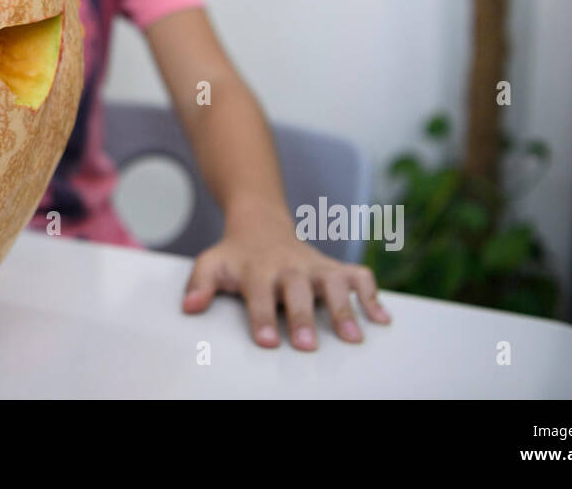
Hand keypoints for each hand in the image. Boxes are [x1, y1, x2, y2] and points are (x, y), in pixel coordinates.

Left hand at [182, 222, 390, 349]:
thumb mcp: (211, 264)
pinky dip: (372, 295)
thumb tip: (189, 306)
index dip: (261, 317)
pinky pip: (359, 276)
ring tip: (353, 338)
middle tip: (307, 346)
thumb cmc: (236, 256)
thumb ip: (199, 284)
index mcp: (257, 269)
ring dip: (345, 307)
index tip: (266, 342)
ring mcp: (314, 266)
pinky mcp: (334, 267)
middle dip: (303, 316)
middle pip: (297, 289)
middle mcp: (288, 267)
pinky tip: (382, 320)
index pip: (258, 294)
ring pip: (333, 281)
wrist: (261, 225)